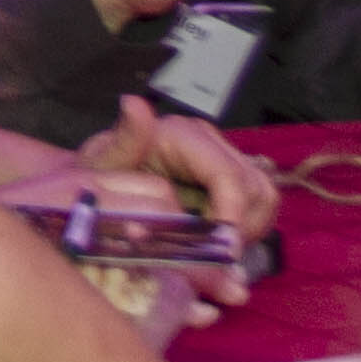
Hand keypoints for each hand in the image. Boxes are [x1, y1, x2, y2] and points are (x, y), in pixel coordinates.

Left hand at [72, 91, 280, 248]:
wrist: (99, 183)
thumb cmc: (97, 175)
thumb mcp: (101, 164)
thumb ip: (123, 141)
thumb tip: (133, 103)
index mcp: (182, 134)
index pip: (228, 177)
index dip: (231, 218)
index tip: (223, 253)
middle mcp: (210, 142)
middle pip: (254, 189)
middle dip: (239, 229)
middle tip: (213, 258)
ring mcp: (224, 160)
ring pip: (263, 198)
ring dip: (246, 231)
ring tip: (213, 251)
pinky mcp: (230, 181)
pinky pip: (257, 209)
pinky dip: (244, 231)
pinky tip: (215, 244)